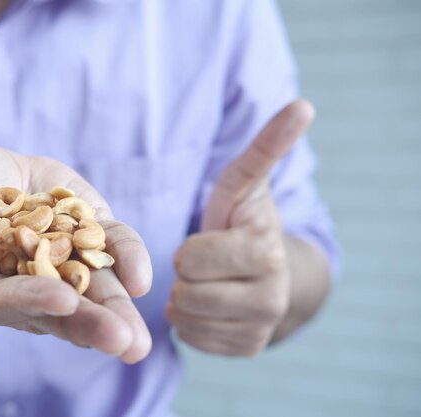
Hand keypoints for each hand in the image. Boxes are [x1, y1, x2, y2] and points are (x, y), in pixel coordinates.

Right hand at [0, 145, 152, 362]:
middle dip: (89, 325)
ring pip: (92, 287)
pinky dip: (127, 259)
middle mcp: (27, 284)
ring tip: (138, 339)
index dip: (30, 300)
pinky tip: (140, 278)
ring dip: (117, 309)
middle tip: (123, 343)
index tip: (61, 301)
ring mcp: (62, 258)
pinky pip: (111, 246)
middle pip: (58, 310)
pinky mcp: (86, 229)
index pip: (4, 301)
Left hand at [166, 100, 314, 355]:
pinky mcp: (249, 346)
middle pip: (186, 293)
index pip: (190, 258)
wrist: (266, 266)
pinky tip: (211, 303)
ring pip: (186, 319)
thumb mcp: (246, 183)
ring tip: (206, 280)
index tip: (209, 240)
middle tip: (205, 263)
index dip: (189, 247)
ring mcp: (262, 325)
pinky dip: (191, 322)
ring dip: (184, 298)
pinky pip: (193, 338)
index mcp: (265, 249)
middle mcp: (271, 294)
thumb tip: (304, 105)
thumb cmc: (242, 219)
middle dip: (185, 275)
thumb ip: (267, 147)